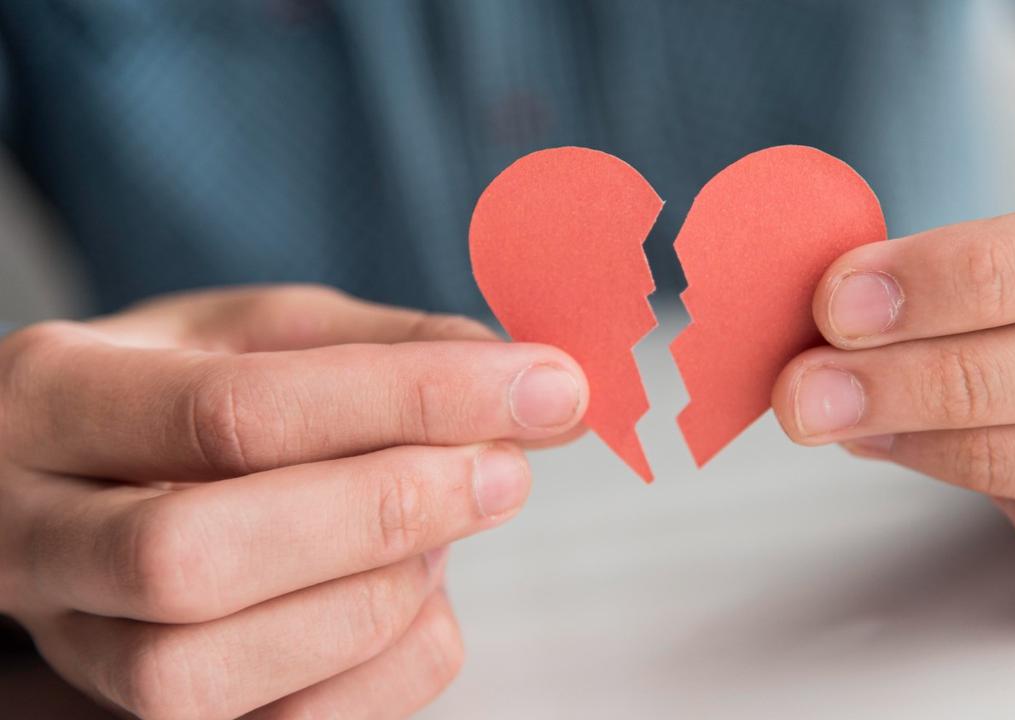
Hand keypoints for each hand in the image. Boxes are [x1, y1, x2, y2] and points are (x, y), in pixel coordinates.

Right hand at [0, 285, 587, 717]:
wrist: (81, 482)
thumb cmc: (182, 393)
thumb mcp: (262, 333)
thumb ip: (390, 350)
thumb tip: (538, 389)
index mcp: (54, 398)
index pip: (234, 412)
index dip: (412, 401)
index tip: (546, 388)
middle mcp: (31, 535)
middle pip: (190, 559)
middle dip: (379, 515)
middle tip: (504, 475)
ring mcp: (68, 647)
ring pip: (202, 675)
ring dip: (371, 602)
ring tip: (443, 531)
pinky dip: (383, 672)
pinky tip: (418, 599)